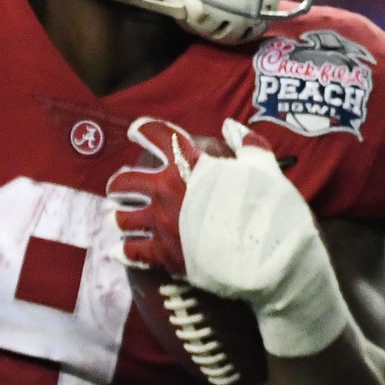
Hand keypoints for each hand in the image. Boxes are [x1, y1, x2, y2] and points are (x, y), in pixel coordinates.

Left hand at [109, 117, 348, 357]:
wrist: (267, 258)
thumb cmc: (269, 208)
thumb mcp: (264, 167)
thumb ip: (246, 144)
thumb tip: (231, 127)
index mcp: (188, 165)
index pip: (157, 136)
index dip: (143, 129)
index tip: (136, 130)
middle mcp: (167, 191)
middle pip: (125, 181)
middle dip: (119, 182)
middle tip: (120, 185)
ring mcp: (161, 224)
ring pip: (121, 218)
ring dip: (118, 216)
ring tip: (117, 216)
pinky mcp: (163, 255)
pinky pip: (131, 253)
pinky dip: (122, 252)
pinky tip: (115, 251)